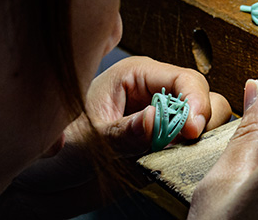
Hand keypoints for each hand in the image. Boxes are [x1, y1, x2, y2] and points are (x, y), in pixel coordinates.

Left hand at [4, 56, 230, 216]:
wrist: (52, 181)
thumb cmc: (63, 151)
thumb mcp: (89, 141)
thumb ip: (123, 132)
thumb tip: (156, 119)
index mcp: (136, 75)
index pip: (184, 79)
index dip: (195, 102)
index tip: (192, 129)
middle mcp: (154, 92)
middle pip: (203, 95)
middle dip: (202, 119)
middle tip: (187, 143)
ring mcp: (163, 117)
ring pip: (206, 118)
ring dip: (203, 136)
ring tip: (180, 153)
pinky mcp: (167, 141)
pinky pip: (196, 143)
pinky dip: (197, 152)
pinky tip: (179, 161)